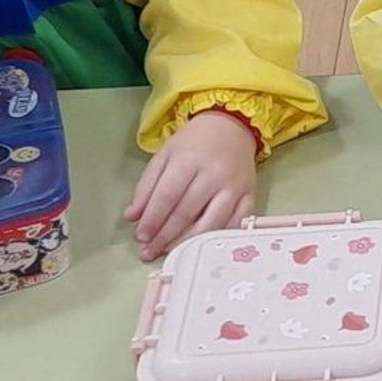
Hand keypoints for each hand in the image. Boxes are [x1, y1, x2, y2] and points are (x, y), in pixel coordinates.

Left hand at [124, 110, 257, 261]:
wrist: (231, 127)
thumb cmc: (194, 143)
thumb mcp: (165, 155)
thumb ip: (146, 186)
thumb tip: (131, 217)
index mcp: (188, 159)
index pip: (167, 196)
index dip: (152, 219)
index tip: (140, 237)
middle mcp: (213, 174)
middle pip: (186, 213)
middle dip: (164, 236)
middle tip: (148, 252)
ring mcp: (234, 187)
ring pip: (211, 223)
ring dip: (187, 242)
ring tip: (169, 253)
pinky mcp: (250, 197)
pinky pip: (235, 225)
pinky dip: (217, 239)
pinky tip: (201, 247)